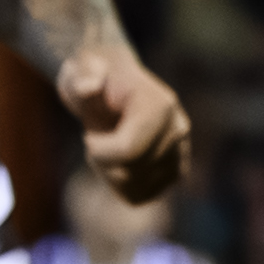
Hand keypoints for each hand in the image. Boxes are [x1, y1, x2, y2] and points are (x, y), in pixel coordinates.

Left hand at [58, 42, 189, 201]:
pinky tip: (115, 164)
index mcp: (160, 105)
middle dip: (103, 163)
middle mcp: (178, 129)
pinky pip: (143, 196)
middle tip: (94, 140)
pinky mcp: (175, 170)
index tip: (87, 137)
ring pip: (138, 189)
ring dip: (111, 175)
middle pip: (132, 172)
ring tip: (106, 150)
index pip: (130, 151)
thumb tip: (88, 87)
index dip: (99, 152)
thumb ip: (83, 75)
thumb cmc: (93, 73)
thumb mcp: (82, 67)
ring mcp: (180, 151)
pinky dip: (122, 187)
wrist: (111, 80)